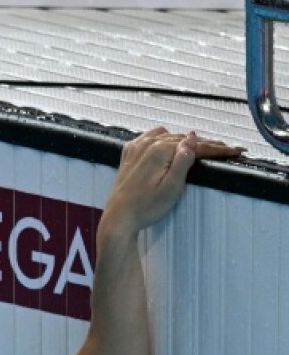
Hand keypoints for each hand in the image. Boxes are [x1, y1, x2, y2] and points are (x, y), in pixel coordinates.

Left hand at [102, 128, 243, 235]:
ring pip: (168, 136)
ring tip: (203, 148)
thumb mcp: (172, 187)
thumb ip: (183, 160)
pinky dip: (165, 139)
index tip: (235, 151)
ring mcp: (136, 148)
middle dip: (205, 144)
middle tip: (226, 149)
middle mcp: (146, 144)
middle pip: (182, 139)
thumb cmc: (146, 207)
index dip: (217, 149)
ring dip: (185, 141)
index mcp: (159, 150)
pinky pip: (150, 139)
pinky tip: (171, 145)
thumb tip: (193, 138)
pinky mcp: (129, 155)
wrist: (119, 218)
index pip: (195, 145)